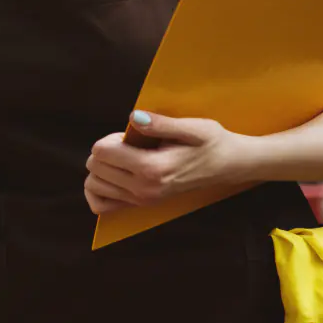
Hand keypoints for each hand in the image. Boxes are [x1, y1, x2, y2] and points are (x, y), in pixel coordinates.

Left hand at [84, 111, 246, 214]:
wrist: (228, 166)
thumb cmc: (211, 142)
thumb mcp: (191, 127)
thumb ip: (159, 124)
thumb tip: (134, 117)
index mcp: (152, 168)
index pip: (102, 152)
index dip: (110, 138)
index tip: (129, 135)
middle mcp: (143, 189)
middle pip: (95, 167)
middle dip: (105, 151)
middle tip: (128, 145)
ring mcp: (142, 200)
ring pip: (93, 186)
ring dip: (101, 168)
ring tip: (123, 158)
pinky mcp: (141, 205)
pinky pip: (102, 205)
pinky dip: (100, 190)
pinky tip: (113, 176)